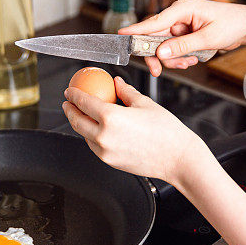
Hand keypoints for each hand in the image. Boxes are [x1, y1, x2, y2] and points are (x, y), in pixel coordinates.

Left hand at [62, 76, 213, 184]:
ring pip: (84, 135)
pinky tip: (96, 129)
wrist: (177, 158)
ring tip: (81, 115)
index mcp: (111, 117)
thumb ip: (125, 92)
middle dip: (69, 110)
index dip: (73, 95)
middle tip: (68, 103)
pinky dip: (91, 136)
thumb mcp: (144, 103)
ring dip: (79, 124)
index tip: (69, 91)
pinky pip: (94, 146)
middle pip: (77, 121)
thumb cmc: (166, 131)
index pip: (83, 102)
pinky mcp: (110, 161)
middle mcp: (104, 136)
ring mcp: (105, 151)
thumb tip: (116, 83)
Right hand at [118, 0, 245, 76]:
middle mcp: (178, 14)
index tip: (121, 36)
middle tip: (158, 70)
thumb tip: (161, 52)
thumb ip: (182, 45)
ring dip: (173, 58)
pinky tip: (192, 58)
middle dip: (159, 55)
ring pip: (164, 46)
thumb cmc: (233, 24)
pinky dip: (180, 57)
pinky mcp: (184, 33)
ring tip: (189, 61)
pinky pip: (173, 48)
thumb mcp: (208, 38)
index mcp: (182, 8)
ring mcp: (181, 24)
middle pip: (155, 37)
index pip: (154, 21)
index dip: (136, 30)